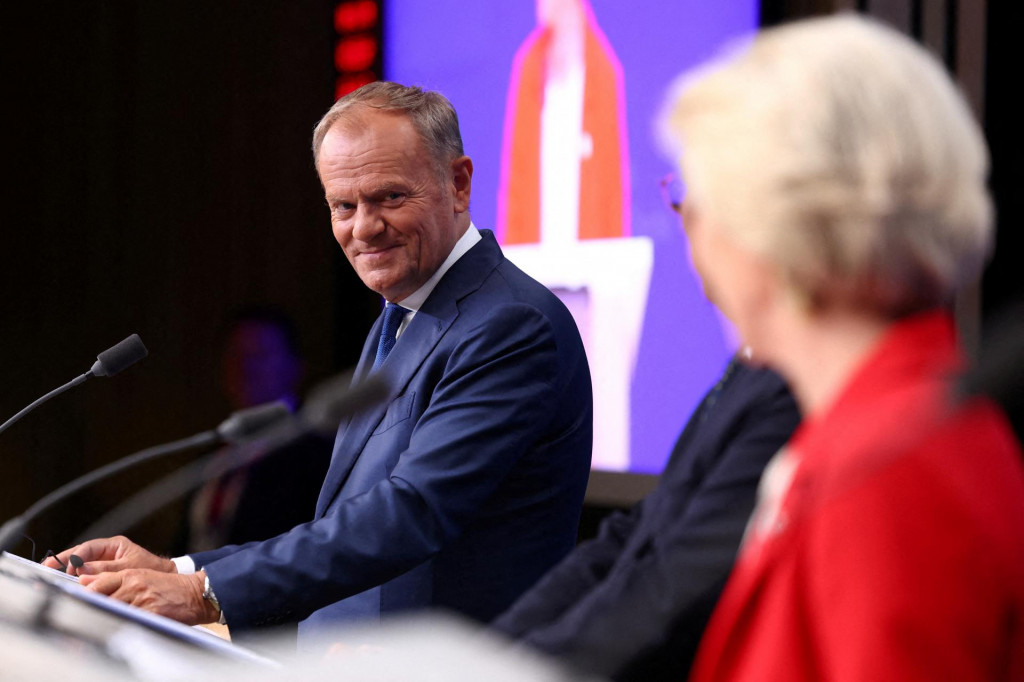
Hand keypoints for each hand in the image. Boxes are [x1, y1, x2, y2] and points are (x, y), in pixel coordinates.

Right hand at [40, 536, 174, 575]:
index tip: (69, 567)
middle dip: (64, 559)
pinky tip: (68, 582)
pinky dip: (78, 577)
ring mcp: (106, 562)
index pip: (89, 548)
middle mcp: (108, 552)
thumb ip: (106, 569)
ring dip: (68, 568)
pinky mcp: (106, 572)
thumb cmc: (151, 569)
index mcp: (115, 545)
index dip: (76, 557)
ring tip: (51, 572)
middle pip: (81, 553)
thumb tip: (83, 570)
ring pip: (82, 563)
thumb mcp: (129, 567)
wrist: (164, 577)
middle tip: (46, 565)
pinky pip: (88, 573)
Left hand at [79, 569, 219, 624]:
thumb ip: (113, 579)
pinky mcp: (151, 612)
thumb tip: (85, 581)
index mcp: (130, 575)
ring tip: (98, 628)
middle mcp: (134, 585)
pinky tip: (120, 630)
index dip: (84, 594)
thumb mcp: (141, 577)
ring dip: (106, 619)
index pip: (97, 584)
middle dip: (91, 609)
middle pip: (102, 599)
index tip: (75, 602)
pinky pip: (130, 622)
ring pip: (113, 611)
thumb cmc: (169, 587)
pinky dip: (123, 627)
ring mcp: (142, 599)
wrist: (196, 592)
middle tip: (81, 621)